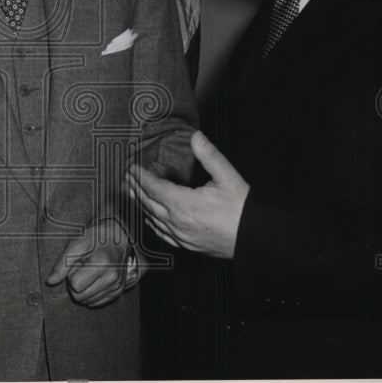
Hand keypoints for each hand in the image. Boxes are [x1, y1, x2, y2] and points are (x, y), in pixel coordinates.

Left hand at [45, 219, 131, 307]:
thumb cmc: (95, 238)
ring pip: (87, 302)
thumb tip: (50, 282)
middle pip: (80, 297)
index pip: (75, 285)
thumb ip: (62, 264)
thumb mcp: (76, 244)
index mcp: (102, 263)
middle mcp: (112, 277)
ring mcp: (116, 286)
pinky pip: (96, 303)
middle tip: (82, 268)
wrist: (118, 236)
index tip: (77, 263)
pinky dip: (92, 293)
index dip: (71, 274)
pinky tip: (96, 278)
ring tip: (90, 272)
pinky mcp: (118, 291)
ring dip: (84, 289)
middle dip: (76, 284)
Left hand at [125, 131, 248, 259]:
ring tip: (132, 193)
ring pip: (153, 219)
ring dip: (140, 204)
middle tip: (126, 178)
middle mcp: (178, 222)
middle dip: (136, 189)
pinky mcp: (187, 245)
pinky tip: (149, 218)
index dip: (141, 177)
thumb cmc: (242, 209)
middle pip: (148, 203)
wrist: (255, 238)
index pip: (154, 188)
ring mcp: (181, 236)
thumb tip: (195, 137)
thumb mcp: (228, 177)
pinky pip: (162, 234)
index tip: (132, 168)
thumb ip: (209, 156)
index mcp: (185, 204)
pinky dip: (152, 222)